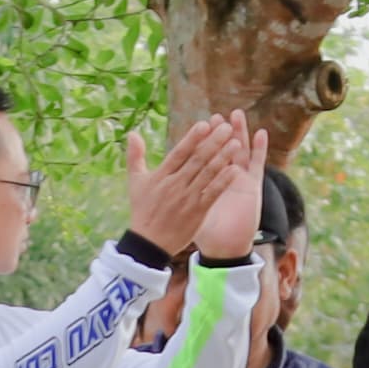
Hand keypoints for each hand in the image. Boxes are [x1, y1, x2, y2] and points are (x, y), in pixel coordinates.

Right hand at [120, 111, 254, 257]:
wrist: (149, 243)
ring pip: (208, 174)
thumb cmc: (142, 209)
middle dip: (213, 142)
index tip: (204, 124)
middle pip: (197, 160)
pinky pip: (213, 193)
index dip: (192, 138)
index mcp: (161, 176)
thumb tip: (132, 133)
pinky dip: (223, 181)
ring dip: (223, 157)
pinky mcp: (198, 211)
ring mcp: (188, 198)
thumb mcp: (135, 181)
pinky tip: (235, 170)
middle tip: (226, 126)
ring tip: (236, 142)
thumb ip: (135, 156)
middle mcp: (175, 185)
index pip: (179, 153)